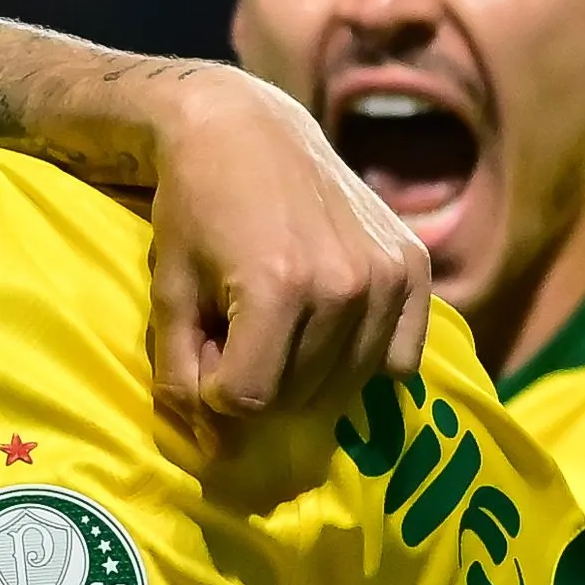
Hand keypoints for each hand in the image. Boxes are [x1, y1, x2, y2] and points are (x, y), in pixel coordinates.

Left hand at [150, 69, 430, 422]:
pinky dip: (363, 361)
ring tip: (277, 324)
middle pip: (299, 397)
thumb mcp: (170, 295)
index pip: (248, 400)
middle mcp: (344, 284)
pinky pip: (399, 361)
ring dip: (306, 376)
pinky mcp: (414, 265)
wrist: (242, 129)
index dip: (215, 388)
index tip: (206, 346)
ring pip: (347, 386)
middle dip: (259, 382)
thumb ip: (184, 378)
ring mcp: (387, 275)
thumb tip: (219, 456)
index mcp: (277, 287)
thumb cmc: (193, 210)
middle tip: (238, 330)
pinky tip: (330, 325)